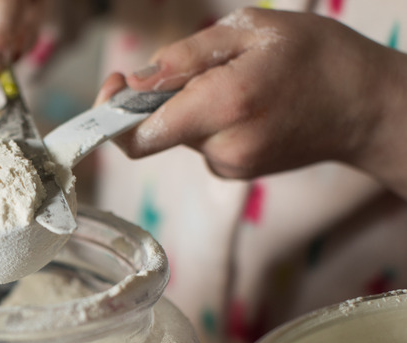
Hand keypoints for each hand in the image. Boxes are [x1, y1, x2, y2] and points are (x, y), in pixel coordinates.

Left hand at [97, 7, 406, 196]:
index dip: (114, 114)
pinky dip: (207, 121)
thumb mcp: (252, 31)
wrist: (366, 108)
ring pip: (179, 134)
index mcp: (223, 105)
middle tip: (194, 66)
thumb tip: (135, 80)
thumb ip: (185, 57)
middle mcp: (223, 146)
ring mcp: (231, 166)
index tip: (115, 85)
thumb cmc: (317, 57)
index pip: (140, 135)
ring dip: (189, 107)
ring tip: (235, 81)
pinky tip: (245, 103)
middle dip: (161, 97)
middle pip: (157, 130)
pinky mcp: (236, 173)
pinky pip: (200, 143)